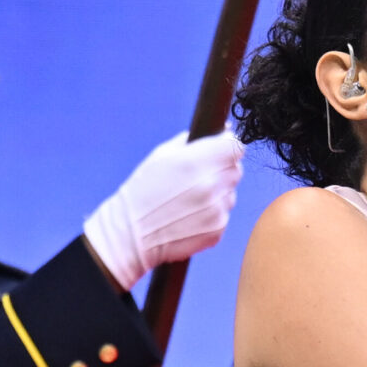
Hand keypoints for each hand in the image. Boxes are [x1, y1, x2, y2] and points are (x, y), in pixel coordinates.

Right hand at [82, 131, 244, 289]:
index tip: (220, 149)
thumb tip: (221, 131)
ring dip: (218, 193)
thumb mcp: (161, 156)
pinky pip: (224, 214)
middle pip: (236, 170)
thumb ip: (192, 141)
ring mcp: (216, 210)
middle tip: (200, 176)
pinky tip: (190, 215)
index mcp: (196, 161)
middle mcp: (211, 185)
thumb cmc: (142, 191)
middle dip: (223, 169)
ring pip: (231, 193)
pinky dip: (212, 213)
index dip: (228, 146)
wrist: (131, 235)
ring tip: (190, 199)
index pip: (235, 146)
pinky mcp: (217, 230)